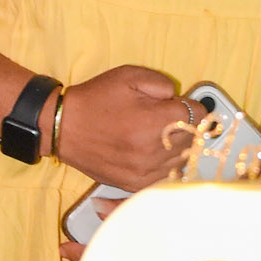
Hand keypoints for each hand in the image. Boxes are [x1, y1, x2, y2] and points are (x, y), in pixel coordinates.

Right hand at [55, 66, 192, 193]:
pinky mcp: (136, 184)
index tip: (178, 104)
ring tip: (160, 135)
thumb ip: (163, 84)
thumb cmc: (96, 99)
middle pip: (193, 139)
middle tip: (167, 117)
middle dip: (186, 126)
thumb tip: (180, 99)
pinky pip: (167, 177)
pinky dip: (168, 165)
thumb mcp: (129, 76)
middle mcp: (153, 151)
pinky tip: (156, 153)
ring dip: (179, 147)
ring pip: (184, 160)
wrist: (63, 127)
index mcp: (155, 122)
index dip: (191, 106)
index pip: (198, 117)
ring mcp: (145, 171)